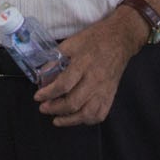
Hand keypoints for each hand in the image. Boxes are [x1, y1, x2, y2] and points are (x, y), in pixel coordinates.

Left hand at [34, 8, 142, 126]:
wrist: (121, 38)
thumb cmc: (95, 38)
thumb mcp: (72, 42)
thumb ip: (56, 58)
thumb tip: (42, 74)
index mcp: (83, 63)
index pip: (63, 85)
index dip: (48, 93)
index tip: (38, 96)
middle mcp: (95, 79)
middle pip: (73, 102)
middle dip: (54, 109)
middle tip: (43, 108)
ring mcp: (104, 89)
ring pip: (87, 114)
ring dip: (70, 120)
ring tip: (57, 119)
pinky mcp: (111, 94)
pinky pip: (100, 114)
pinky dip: (87, 120)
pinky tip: (77, 117)